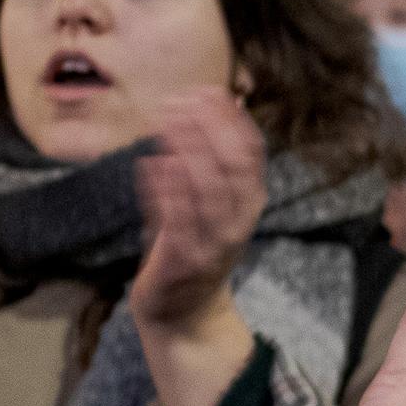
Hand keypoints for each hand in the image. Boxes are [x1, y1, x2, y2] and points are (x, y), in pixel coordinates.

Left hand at [130, 89, 268, 332]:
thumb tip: (223, 101)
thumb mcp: (214, 202)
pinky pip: (177, 221)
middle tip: (181, 99)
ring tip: (165, 120)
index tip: (208, 90)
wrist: (186, 314)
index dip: (231, 119)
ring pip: (208, 190)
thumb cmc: (194, 247)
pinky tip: (153, 162)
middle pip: (233, 167)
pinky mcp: (183, 262)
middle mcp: (237, 223)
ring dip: (187, 150)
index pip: (251, 154)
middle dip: (208, 128)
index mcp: (248, 204)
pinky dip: (166, 189)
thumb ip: (216, 157)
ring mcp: (213, 244)